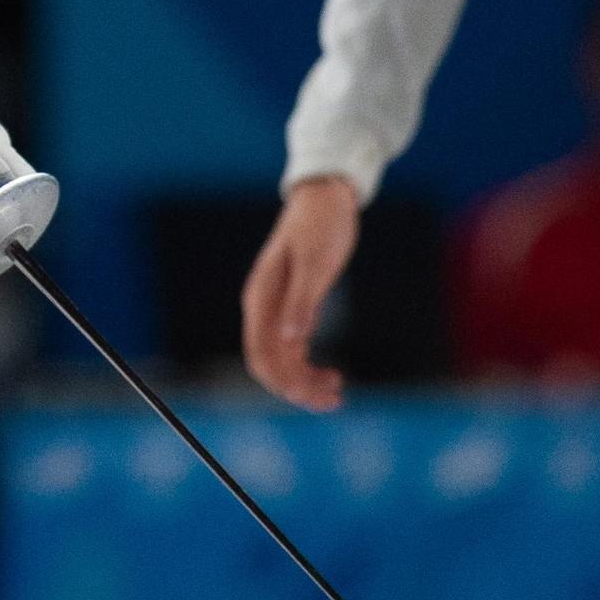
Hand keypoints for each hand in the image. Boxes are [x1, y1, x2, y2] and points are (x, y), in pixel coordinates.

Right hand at [243, 176, 358, 410]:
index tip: (313, 394)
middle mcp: (264, 308)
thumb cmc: (320, 227)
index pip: (260, 353)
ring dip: (305, 382)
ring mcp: (278, 309)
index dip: (283, 381)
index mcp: (262, 298)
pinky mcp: (295, 308)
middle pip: (270, 363)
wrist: (326, 200)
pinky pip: (294, 350)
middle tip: (334, 399)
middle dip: (296, 388)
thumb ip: (302, 302)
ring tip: (338, 394)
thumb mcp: (314, 263)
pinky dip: (309, 368)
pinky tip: (333, 375)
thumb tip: (292, 340)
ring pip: (283, 361)